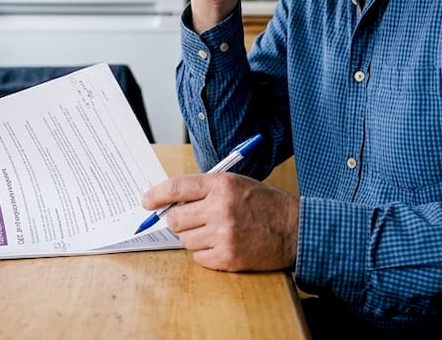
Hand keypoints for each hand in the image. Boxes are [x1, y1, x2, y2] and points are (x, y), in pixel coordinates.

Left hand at [141, 172, 297, 271]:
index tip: (146, 202)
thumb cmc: (265, 205)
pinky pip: (198, 258)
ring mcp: (224, 235)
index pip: (177, 187)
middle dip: (178, 221)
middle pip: (175, 219)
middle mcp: (221, 208)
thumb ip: (205, 190)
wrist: (295, 230)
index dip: (156, 195)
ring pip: (185, 240)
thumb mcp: (237, 184)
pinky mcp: (228, 258)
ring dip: (194, 238)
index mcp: (222, 185)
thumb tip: (170, 202)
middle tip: (191, 221)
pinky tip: (222, 245)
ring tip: (215, 232)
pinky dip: (205, 254)